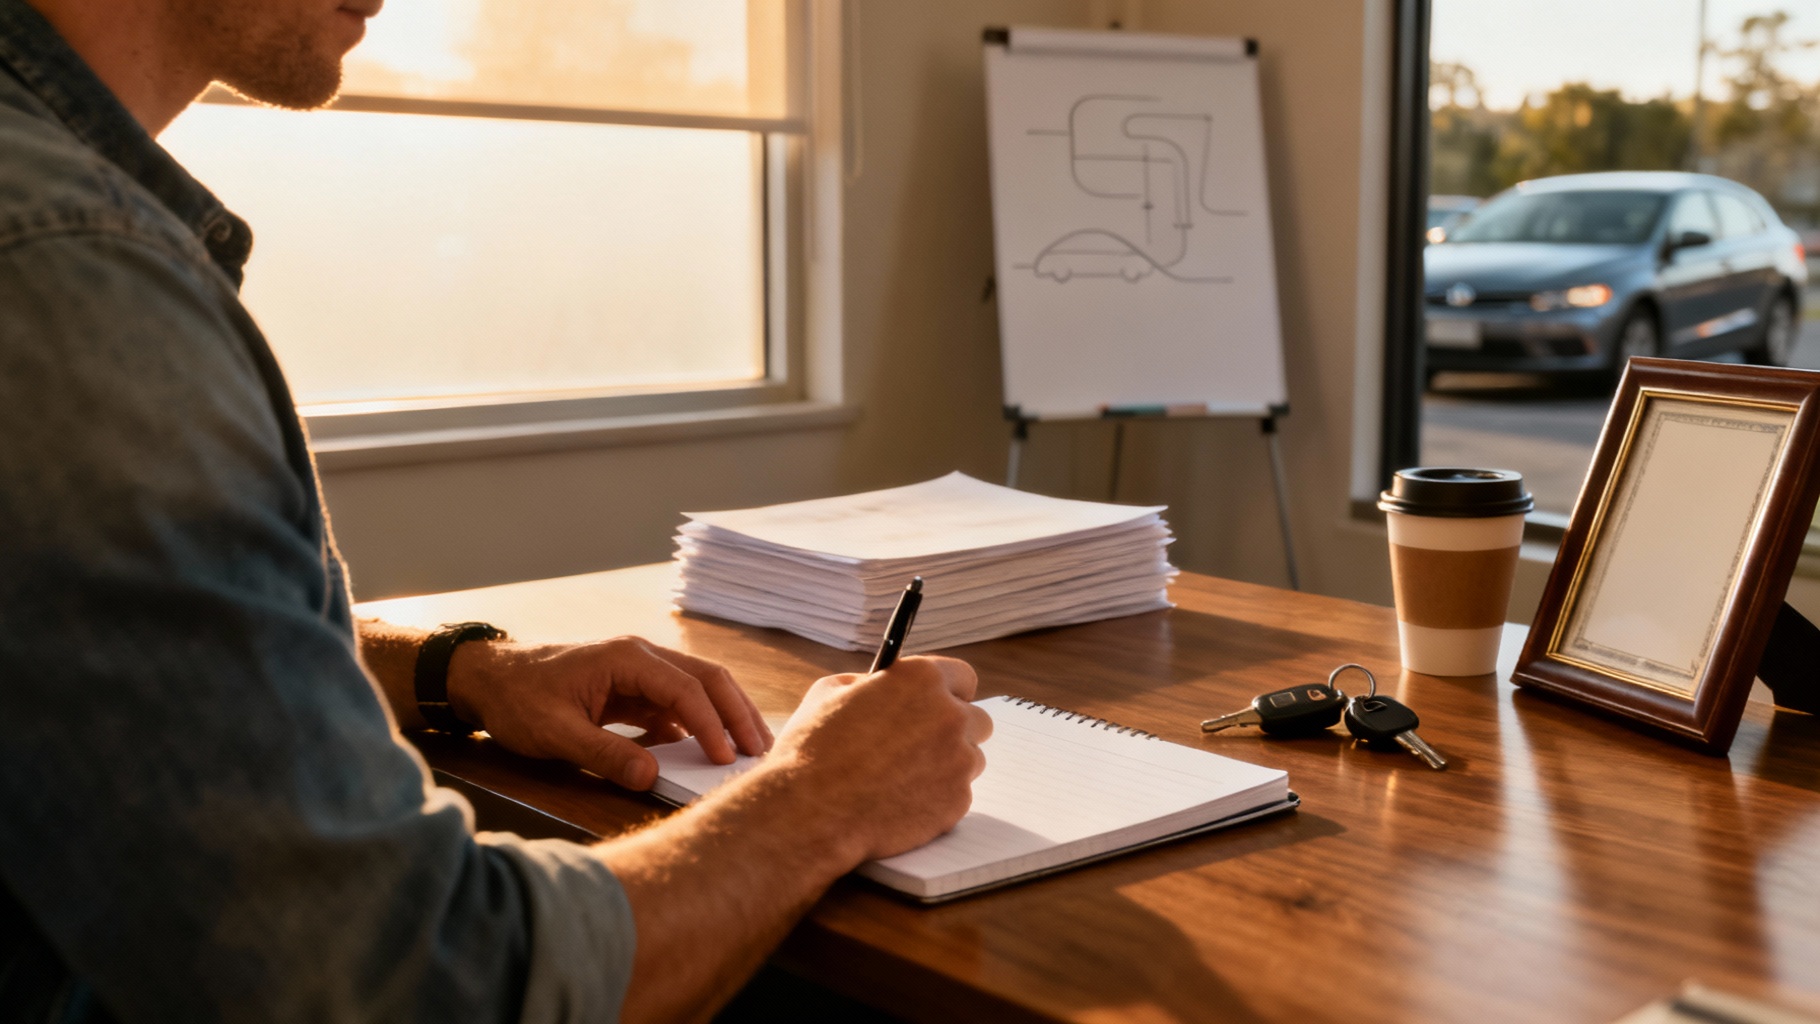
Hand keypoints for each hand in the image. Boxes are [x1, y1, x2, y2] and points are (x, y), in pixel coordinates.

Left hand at [446, 637, 772, 789]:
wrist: (487, 678)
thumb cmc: (517, 699)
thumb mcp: (555, 733)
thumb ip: (605, 754)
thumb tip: (651, 778)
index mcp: (627, 658)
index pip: (686, 690)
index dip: (712, 725)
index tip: (727, 759)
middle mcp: (640, 656)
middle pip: (707, 678)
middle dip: (737, 714)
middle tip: (760, 751)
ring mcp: (638, 670)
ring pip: (696, 688)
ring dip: (723, 716)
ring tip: (745, 750)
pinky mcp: (631, 687)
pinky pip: (674, 703)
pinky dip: (695, 725)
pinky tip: (703, 751)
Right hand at [762, 656, 991, 862]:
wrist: (809, 813)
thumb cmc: (811, 750)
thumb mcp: (829, 692)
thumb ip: (869, 683)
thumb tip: (884, 686)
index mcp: (921, 679)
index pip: (963, 677)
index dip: (948, 691)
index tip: (939, 703)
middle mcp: (949, 716)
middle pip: (977, 720)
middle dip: (954, 731)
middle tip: (924, 744)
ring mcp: (958, 761)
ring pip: (971, 759)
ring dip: (949, 765)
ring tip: (905, 777)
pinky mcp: (958, 801)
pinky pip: (958, 794)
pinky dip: (937, 798)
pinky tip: (901, 801)